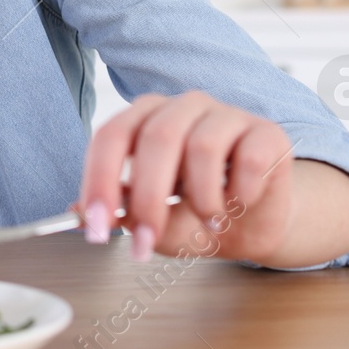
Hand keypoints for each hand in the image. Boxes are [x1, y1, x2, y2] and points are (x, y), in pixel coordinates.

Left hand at [75, 91, 295, 264]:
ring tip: (208, 219)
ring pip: (202, 146)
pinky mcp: (267, 133)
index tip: (95, 225)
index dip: (100, 180)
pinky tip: (240, 203)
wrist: (256, 225)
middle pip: (156, 137)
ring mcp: (227, 114)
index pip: (112, 136)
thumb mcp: (155, 221)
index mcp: (145, 118)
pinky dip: (241, 193)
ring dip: (201, 197)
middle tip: (146, 241)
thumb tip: (80, 215)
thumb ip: (122, 213)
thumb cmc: (198, 214)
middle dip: (148, 197)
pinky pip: (249, 159)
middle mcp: (182, 107)